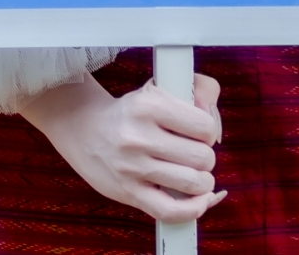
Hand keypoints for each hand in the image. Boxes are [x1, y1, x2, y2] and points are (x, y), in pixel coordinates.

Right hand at [19, 73, 226, 221]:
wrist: (85, 129)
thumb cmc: (133, 111)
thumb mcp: (160, 89)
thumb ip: (198, 91)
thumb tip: (213, 121)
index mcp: (149, 105)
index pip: (204, 126)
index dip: (209, 132)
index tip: (200, 133)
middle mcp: (139, 137)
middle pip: (201, 157)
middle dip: (206, 158)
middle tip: (194, 154)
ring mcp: (132, 167)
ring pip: (192, 183)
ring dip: (203, 182)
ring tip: (195, 175)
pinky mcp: (128, 192)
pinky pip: (169, 210)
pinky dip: (193, 209)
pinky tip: (199, 200)